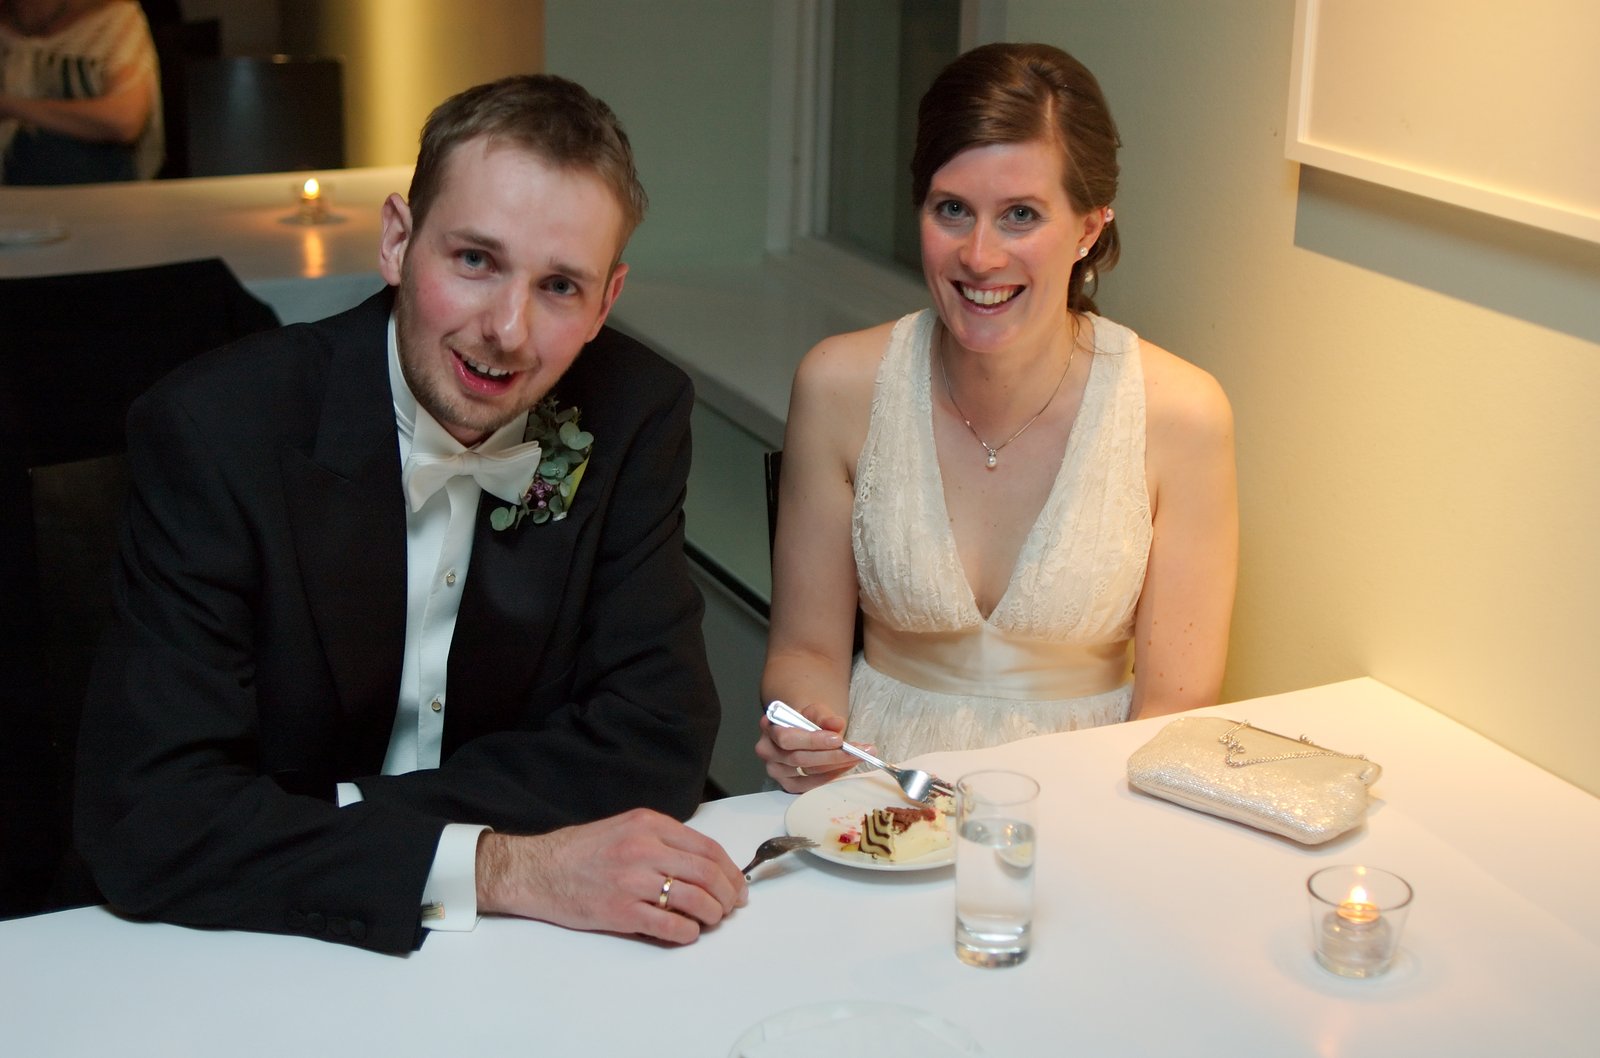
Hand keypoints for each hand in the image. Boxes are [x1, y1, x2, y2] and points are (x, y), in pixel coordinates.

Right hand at [475, 808, 747, 944]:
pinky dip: (687, 933)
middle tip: (730, 908)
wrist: (538, 870)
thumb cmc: (581, 850)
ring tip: (710, 921)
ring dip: (712, 915)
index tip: (738, 886)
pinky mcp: (620, 911)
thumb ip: (663, 840)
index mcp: (649, 825)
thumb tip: (705, 865)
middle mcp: (644, 849)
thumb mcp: (626, 827)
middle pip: (707, 874)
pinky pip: (669, 926)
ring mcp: (632, 881)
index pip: (708, 848)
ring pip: (694, 900)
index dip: (731, 871)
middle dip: (728, 895)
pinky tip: (687, 933)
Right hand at [754, 701, 860, 791]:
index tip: (838, 739)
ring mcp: (775, 770)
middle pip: (799, 758)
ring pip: (807, 772)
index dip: (813, 741)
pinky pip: (809, 785)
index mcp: (768, 727)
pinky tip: (845, 767)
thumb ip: (825, 716)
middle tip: (857, 751)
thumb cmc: (805, 720)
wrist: (800, 730)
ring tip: (858, 756)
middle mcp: (767, 750)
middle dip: (831, 755)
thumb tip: (836, 723)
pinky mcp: (786, 784)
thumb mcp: (815, 711)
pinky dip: (830, 777)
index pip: (787, 738)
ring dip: (836, 765)